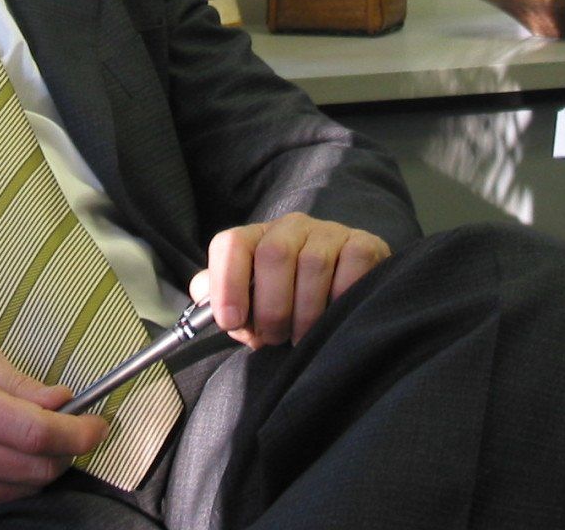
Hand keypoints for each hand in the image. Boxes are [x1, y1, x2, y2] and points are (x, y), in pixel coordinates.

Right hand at [0, 337, 107, 524]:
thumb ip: (17, 379)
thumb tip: (60, 398)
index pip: (40, 434)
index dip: (79, 434)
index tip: (98, 425)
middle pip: (39, 471)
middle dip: (65, 452)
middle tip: (65, 431)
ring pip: (21, 492)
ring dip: (37, 470)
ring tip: (25, 443)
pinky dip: (7, 486)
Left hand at [191, 212, 389, 349]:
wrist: (347, 289)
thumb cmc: (290, 299)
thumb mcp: (253, 299)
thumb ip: (222, 296)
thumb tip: (200, 292)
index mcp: (257, 238)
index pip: (231, 244)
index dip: (226, 282)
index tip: (231, 321)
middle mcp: (292, 227)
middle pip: (274, 254)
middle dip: (272, 308)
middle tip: (274, 338)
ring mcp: (330, 232)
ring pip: (312, 264)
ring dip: (306, 313)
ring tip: (303, 337)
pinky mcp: (364, 245)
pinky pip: (351, 267)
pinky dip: (340, 299)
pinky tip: (335, 317)